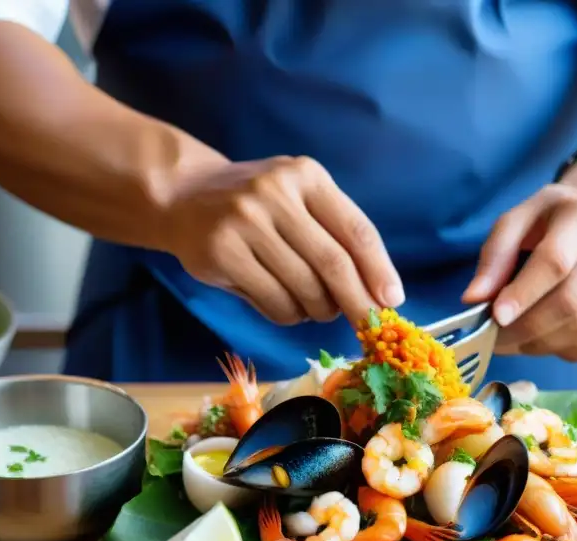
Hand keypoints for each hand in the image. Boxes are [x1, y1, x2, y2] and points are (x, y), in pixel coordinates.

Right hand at [164, 155, 403, 325]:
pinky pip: (275, 303)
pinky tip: (288, 305)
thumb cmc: (257, 205)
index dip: (379, 270)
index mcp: (306, 176)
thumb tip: (379, 293)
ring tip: (316, 307)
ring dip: (319, 310)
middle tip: (368, 326)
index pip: (356, 230)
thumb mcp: (298, 198)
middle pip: (333, 264)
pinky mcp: (222, 254)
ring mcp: (245, 223)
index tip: (392, 301)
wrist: (184, 195)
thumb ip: (336, 234)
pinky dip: (291, 315)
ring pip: (304, 290)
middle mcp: (276, 194)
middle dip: (357, 302)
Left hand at [463, 150, 576, 360]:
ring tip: (507, 338)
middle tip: (491, 337)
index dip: (523, 293)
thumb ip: (494, 256)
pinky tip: (534, 337)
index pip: (556, 261)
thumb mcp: (515, 221)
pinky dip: (552, 349)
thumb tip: (474, 299)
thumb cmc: (548, 222)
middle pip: (571, 302)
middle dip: (525, 327)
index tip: (495, 316)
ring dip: (535, 343)